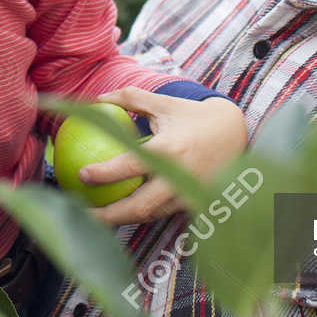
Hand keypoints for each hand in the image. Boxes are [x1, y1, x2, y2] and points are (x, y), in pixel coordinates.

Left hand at [77, 86, 247, 226]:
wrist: (235, 134)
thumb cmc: (192, 116)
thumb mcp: (163, 103)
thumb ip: (130, 98)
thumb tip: (98, 97)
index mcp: (169, 150)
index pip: (131, 167)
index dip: (104, 174)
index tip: (82, 175)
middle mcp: (179, 177)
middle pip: (139, 206)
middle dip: (108, 215)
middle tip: (81, 213)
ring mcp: (189, 195)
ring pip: (150, 215)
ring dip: (122, 219)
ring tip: (95, 216)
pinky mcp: (194, 205)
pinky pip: (163, 214)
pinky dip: (141, 215)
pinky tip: (120, 212)